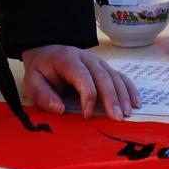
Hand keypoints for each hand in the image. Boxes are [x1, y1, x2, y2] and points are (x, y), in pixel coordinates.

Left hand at [22, 45, 141, 121]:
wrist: (47, 51)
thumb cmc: (41, 71)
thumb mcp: (32, 82)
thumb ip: (43, 95)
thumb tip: (59, 108)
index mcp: (68, 59)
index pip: (82, 76)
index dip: (88, 95)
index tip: (88, 115)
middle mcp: (86, 58)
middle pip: (103, 76)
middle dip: (111, 97)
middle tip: (117, 117)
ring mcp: (97, 61)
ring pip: (114, 76)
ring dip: (122, 95)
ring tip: (127, 113)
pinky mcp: (104, 68)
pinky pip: (120, 77)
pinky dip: (129, 89)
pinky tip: (135, 102)